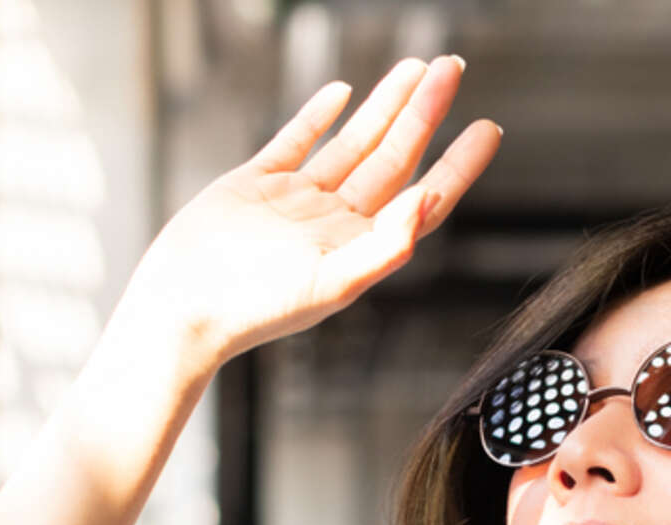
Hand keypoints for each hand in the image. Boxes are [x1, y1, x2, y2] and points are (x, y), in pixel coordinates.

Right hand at [119, 55, 501, 364]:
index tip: (487, 128)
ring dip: (384, 106)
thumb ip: (386, 245)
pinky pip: (295, 142)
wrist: (182, 307)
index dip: (458, 164)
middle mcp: (333, 223)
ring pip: (352, 143)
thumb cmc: (256, 310)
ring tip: (415, 68)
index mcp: (358, 248)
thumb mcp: (331, 283)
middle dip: (425, 113)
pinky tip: (342, 93)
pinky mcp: (254, 184)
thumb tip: (427, 199)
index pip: (423, 198)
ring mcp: (295, 201)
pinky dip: (318, 116)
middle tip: (452, 68)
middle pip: (393, 158)